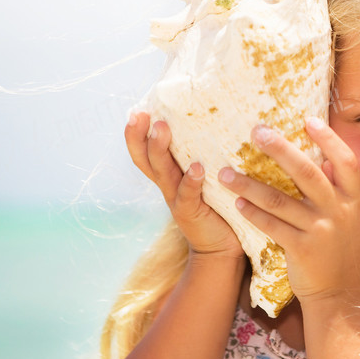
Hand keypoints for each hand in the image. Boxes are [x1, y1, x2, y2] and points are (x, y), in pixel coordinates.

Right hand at [125, 111, 242, 258]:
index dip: (136, 134)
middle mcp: (168, 185)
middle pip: (146, 159)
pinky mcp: (191, 213)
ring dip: (160, 149)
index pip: (145, 152)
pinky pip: (188, 195)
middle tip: (141, 114)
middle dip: (140, 136)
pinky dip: (191, 181)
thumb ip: (209, 155)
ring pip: (162, 172)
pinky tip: (197, 168)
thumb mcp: (208, 177)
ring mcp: (177, 199)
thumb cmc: (220, 205)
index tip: (136, 111)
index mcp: (170, 175)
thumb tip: (224, 120)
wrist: (222, 247)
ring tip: (162, 129)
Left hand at [218, 117, 359, 304]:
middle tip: (256, 132)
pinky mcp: (301, 249)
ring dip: (249, 184)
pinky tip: (236, 203)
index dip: (328, 139)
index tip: (307, 119)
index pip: (345, 161)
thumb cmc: (345, 253)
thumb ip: (342, 192)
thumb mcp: (355, 220)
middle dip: (280, 149)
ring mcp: (320, 231)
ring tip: (225, 172)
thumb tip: (325, 160)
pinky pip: (271, 225)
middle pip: (307, 172)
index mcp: (355, 200)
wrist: (342, 296)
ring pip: (279, 199)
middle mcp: (339, 211)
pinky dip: (252, 212)